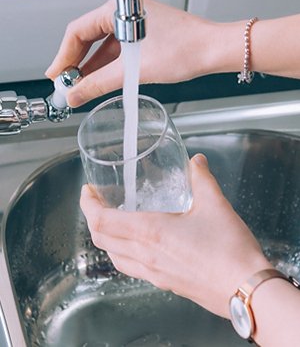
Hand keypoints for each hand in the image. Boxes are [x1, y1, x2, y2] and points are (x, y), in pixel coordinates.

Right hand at [45, 0, 217, 106]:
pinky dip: (108, 65)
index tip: (55, 76)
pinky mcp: (144, 34)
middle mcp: (124, 12)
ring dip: (91, 66)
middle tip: (65, 84)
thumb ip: (99, 83)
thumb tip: (76, 94)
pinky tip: (102, 80)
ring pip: (103, 45)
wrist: (216, 50)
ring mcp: (135, 23)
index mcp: (117, 9)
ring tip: (81, 87)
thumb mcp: (135, 70)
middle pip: (87, 37)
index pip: (77, 31)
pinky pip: (118, 49)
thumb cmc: (186, 49)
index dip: (62, 56)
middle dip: (75, 62)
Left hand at [80, 154, 269, 317]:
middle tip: (96, 203)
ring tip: (113, 222)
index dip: (88, 205)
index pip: (102, 221)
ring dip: (106, 238)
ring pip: (115, 257)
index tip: (87, 192)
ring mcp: (154, 273)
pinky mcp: (166, 283)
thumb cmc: (229, 251)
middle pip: (102, 240)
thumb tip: (196, 162)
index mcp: (150, 233)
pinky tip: (139, 246)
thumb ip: (201, 178)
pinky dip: (124, 254)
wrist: (246, 289)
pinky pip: (133, 268)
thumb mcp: (214, 204)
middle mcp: (146, 255)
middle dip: (93, 219)